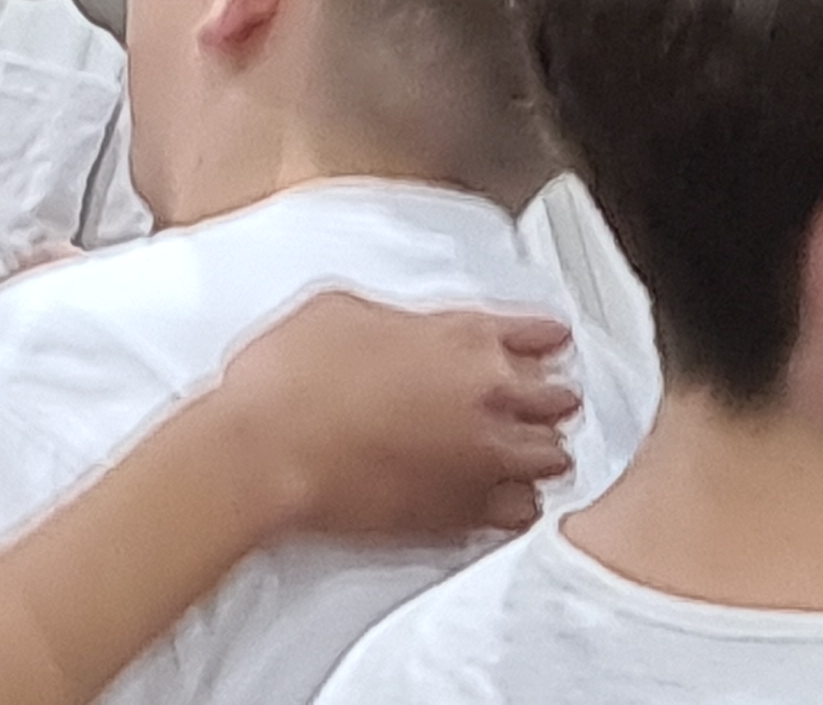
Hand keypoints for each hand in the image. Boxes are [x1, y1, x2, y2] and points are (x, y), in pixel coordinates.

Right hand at [223, 292, 576, 540]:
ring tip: (528, 446)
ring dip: (541, 447)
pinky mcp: (463, 512)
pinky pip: (524, 510)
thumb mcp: (334, 309)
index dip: (544, 337)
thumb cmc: (286, 383)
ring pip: (552, 456)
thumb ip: (393, 318)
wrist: (265, 452)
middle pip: (557, 396)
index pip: (536, 333)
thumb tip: (399, 328)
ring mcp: (481, 459)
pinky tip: (505, 494)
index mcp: (459, 339)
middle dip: (549, 393)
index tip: (550, 341)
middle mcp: (485, 398)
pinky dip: (520, 501)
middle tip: (541, 394)